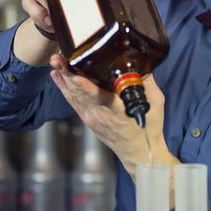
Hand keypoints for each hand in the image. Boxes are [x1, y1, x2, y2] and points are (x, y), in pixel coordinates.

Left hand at [49, 53, 177, 178]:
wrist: (139, 152)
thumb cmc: (149, 127)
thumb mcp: (155, 102)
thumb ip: (146, 80)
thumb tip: (137, 60)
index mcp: (118, 110)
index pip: (100, 97)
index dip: (86, 87)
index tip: (75, 75)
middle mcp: (101, 114)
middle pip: (81, 93)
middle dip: (68, 74)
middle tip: (57, 58)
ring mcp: (91, 117)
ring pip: (74, 95)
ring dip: (64, 78)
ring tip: (54, 62)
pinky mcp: (88, 119)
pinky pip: (74, 102)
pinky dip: (65, 88)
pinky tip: (57, 76)